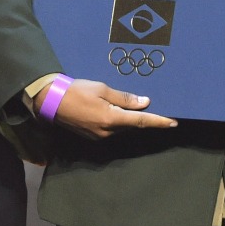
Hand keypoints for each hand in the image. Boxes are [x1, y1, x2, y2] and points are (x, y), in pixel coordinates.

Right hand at [49, 78, 177, 139]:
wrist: (51, 101)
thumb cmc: (77, 91)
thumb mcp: (102, 89)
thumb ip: (124, 98)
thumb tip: (145, 102)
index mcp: (111, 118)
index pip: (141, 121)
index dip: (158, 121)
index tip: (173, 122)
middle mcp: (107, 131)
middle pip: (132, 124)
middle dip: (143, 117)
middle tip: (157, 108)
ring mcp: (99, 136)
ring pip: (122, 127)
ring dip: (129, 119)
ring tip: (136, 107)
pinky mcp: (93, 136)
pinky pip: (112, 129)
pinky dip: (118, 121)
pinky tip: (117, 111)